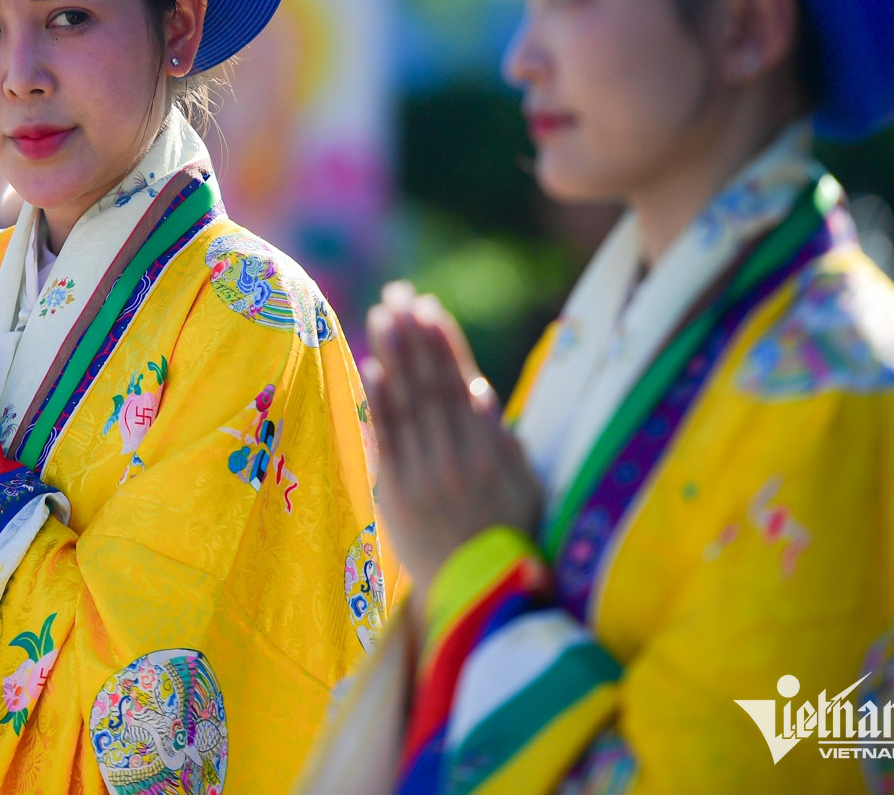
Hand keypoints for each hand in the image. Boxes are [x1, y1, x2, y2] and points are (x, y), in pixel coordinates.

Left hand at [362, 282, 543, 587]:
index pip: (461, 383)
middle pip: (430, 384)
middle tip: (396, 295)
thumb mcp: (522, 486)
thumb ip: (499, 438)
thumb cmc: (507, 538)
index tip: (429, 307)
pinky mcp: (397, 494)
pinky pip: (388, 441)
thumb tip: (478, 389)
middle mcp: (458, 456)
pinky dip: (380, 404)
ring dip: (393, 356)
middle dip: (413, 337)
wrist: (481, 598)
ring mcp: (426, 474)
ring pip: (408, 404)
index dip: (443, 343)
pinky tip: (371, 369)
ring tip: (380, 316)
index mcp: (491, 451)